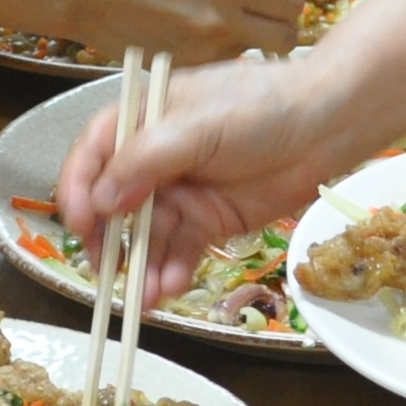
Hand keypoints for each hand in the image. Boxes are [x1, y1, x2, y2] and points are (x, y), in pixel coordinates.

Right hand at [56, 48, 360, 294]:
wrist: (327, 125)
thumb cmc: (258, 108)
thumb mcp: (195, 125)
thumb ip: (145, 161)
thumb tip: (100, 203)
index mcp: (142, 121)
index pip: (94, 155)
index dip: (78, 189)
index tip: (79, 223)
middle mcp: (154, 159)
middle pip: (113, 204)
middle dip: (107, 240)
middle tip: (105, 273)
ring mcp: (182, 193)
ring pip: (148, 236)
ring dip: (141, 266)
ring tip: (143, 298)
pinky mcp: (209, 220)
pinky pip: (180, 250)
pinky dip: (171, 271)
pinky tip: (168, 289)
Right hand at [57, 0, 310, 82]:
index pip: (292, 0)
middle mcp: (221, 21)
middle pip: (285, 37)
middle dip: (280, 25)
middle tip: (260, 14)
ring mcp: (201, 49)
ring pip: (252, 53)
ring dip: (247, 39)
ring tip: (218, 20)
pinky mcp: (181, 68)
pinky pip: (217, 64)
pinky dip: (216, 52)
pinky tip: (193, 34)